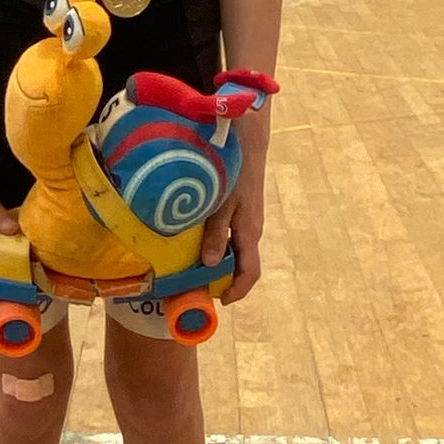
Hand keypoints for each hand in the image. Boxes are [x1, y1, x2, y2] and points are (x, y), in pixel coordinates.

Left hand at [201, 113, 268, 303]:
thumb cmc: (235, 171)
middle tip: (197, 286)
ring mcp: (246, 220)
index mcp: (249, 233)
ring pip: (234, 250)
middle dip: (222, 279)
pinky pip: (230, 235)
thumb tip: (211, 264)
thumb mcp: (222, 203)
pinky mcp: (241, 209)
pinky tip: (198, 238)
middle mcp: (250, 230)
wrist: (248, 142)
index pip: (250, 274)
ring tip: (193, 266)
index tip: (220, 302)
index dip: (237, 291)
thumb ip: (216, 232)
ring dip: (218, 261)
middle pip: (241, 265)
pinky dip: (217, 244)